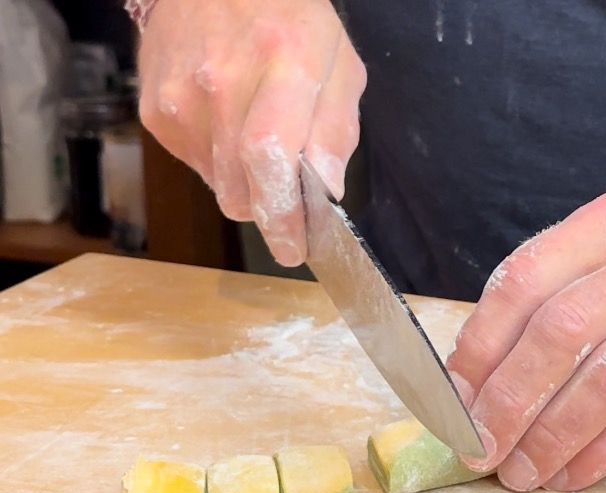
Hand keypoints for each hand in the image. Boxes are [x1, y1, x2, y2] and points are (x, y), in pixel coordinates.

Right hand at [137, 0, 365, 265]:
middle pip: (241, 189)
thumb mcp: (339, 63)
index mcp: (282, 63)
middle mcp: (221, 83)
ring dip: (246, 185)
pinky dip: (220, 164)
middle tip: (289, 205)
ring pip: (219, 187)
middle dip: (271, 211)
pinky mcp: (154, 112)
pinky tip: (230, 126)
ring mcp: (179, 99)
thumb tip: (326, 191)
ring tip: (259, 143)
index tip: (295, 246)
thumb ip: (337, 130)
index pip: (270, 159)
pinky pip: (195, 167)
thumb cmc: (288, 18)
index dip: (283, 215)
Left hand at [445, 193, 605, 491]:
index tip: (454, 402)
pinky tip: (571, 474)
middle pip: (562, 332)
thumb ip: (544, 310)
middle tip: (480, 449)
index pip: (525, 281)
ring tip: (521, 473)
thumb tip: (469, 388)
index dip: (480, 347)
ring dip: (552, 437)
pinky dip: (602, 453)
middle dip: (509, 401)